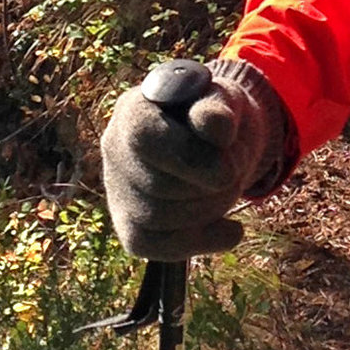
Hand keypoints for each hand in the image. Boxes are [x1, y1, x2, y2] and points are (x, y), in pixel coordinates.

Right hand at [99, 58, 287, 259]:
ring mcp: (118, 189)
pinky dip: (202, 242)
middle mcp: (114, 148)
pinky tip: (230, 228)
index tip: (228, 163)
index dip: (189, 155)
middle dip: (210, 186)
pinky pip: (157, 247)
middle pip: (157, 185)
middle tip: (235, 171)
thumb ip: (218, 108)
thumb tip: (214, 125)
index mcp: (133, 108)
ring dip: (209, 210)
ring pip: (156, 220)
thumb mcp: (225, 102)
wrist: (218, 143)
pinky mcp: (130, 226)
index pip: (145, 136)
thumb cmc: (217, 116)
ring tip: (228, 190)